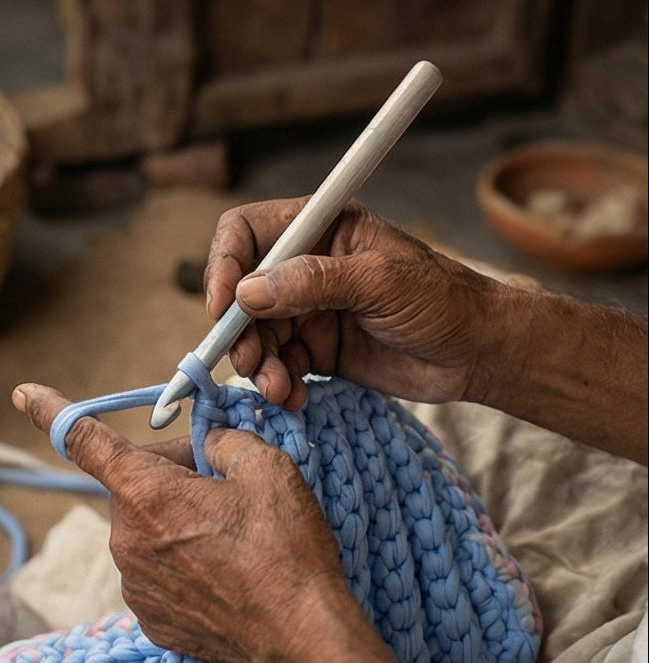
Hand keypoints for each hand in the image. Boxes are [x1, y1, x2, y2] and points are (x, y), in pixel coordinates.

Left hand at [11, 382, 349, 662]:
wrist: (302, 638)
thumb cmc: (286, 549)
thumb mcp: (268, 469)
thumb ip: (225, 440)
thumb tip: (207, 445)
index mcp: (147, 495)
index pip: (86, 440)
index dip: (53, 412)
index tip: (23, 394)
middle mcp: (127, 541)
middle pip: (137, 485)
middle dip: (173, 475)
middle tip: (224, 486)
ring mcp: (136, 586)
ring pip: (148, 527)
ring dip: (179, 519)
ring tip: (233, 537)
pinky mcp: (151, 619)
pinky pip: (157, 569)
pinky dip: (183, 559)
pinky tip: (225, 571)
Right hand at [206, 197, 508, 409]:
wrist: (477, 352)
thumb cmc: (443, 300)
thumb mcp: (382, 282)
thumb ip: (314, 282)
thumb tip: (248, 292)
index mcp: (322, 228)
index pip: (247, 232)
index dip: (225, 264)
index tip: (223, 306)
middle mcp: (307, 267)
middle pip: (243, 292)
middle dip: (240, 330)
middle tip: (251, 361)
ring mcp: (309, 310)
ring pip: (257, 335)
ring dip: (259, 364)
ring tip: (280, 388)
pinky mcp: (317, 349)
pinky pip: (279, 365)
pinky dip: (279, 383)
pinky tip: (295, 397)